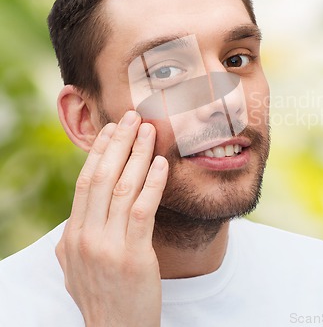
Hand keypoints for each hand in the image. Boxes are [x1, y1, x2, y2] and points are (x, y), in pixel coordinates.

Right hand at [56, 111, 167, 326]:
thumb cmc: (104, 295)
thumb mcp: (78, 265)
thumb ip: (80, 234)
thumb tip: (84, 208)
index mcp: (72, 236)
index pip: (85, 182)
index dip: (99, 152)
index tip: (112, 129)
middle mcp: (85, 238)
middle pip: (102, 177)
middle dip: (118, 143)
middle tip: (132, 117)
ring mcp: (107, 247)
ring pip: (122, 188)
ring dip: (137, 155)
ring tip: (149, 131)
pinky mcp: (133, 256)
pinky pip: (143, 210)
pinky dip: (153, 182)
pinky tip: (161, 163)